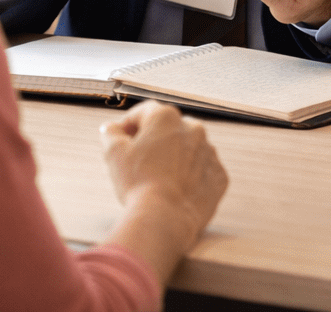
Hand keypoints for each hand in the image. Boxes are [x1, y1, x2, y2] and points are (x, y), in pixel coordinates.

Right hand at [100, 102, 227, 285]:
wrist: (166, 218)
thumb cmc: (138, 182)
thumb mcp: (113, 151)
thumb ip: (111, 132)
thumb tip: (112, 129)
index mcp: (166, 116)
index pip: (143, 112)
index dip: (128, 124)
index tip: (121, 140)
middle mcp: (193, 128)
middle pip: (168, 128)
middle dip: (154, 140)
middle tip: (139, 160)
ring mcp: (210, 152)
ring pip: (187, 148)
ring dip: (174, 156)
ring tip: (158, 178)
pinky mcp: (219, 176)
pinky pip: (202, 169)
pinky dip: (191, 175)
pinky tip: (175, 188)